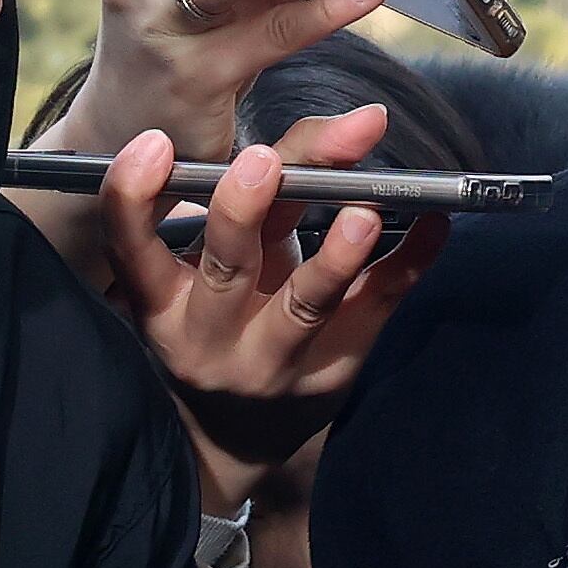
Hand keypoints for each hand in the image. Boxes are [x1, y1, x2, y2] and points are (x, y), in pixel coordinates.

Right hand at [100, 118, 445, 501]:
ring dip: (334, 257)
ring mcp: (274, 362)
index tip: (153, 144)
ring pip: (303, 307)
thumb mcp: (215, 267)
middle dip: (242, 212)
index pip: (133, 248)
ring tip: (363, 211)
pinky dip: (408, 264)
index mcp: (164, 301)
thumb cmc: (220, 325)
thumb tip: (332, 130)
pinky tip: (435, 226)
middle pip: (226, 267)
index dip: (133, 197)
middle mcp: (210, 335)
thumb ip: (258, 198)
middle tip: (262, 162)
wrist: (237, 437)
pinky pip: (375, 311)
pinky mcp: (333, 372)